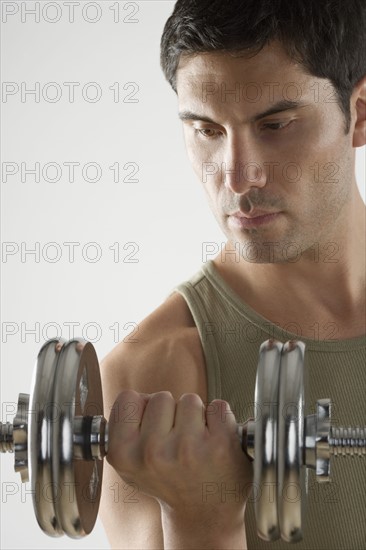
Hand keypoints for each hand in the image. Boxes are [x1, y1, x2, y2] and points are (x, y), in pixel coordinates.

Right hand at [107, 390, 252, 528]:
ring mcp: (188, 448)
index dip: (143, 408)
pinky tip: (215, 443)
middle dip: (171, 413)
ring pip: (189, 400)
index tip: (152, 429)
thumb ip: (124, 429)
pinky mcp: (221, 444)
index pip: (128, 399)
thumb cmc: (169, 480)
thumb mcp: (131, 464)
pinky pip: (218, 407)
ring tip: (196, 444)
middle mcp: (153, 453)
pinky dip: (220, 420)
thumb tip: (137, 399)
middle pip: (161, 397)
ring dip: (196, 416)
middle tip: (176, 442)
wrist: (204, 514)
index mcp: (124, 455)